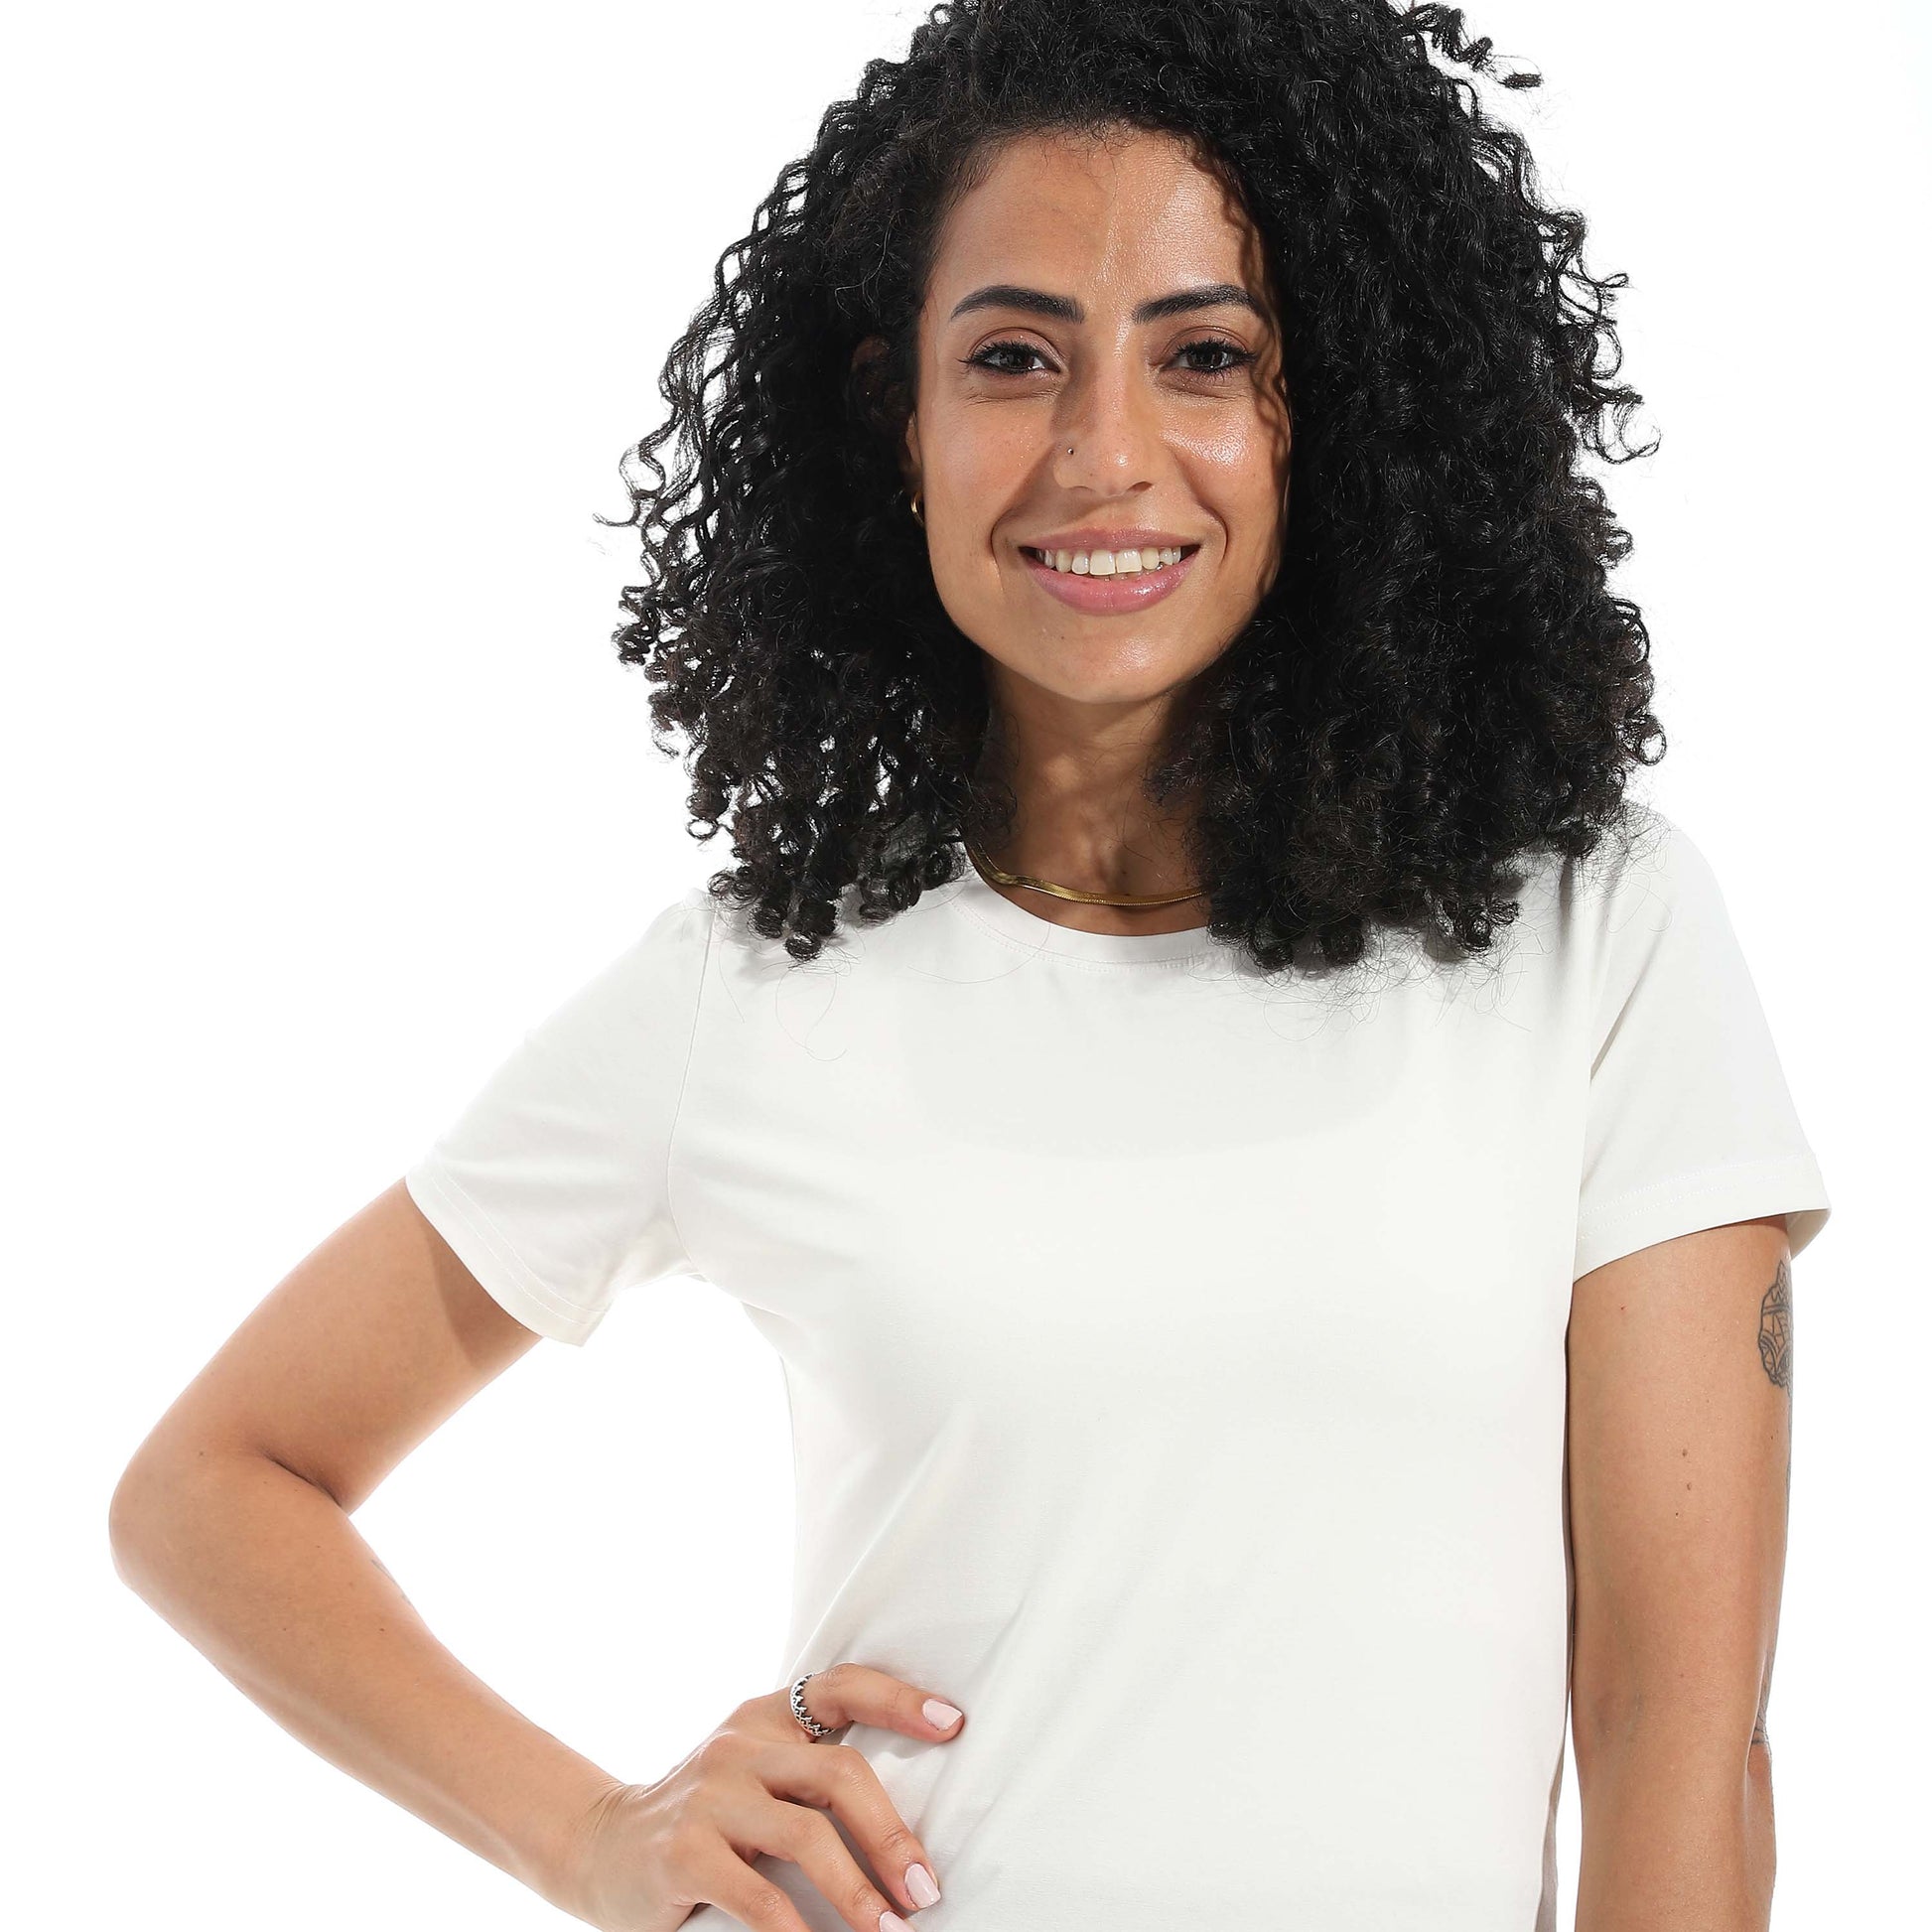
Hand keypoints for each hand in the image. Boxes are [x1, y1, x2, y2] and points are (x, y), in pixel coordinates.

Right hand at [557, 1662, 963, 1930]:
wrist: (599, 1845)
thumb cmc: (704, 1818)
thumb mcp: (752, 1776)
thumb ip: (807, 1777)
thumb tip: (907, 1827)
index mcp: (766, 1717)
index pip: (841, 1686)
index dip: (899, 1699)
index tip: (953, 1722)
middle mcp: (740, 1745)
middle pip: (838, 1772)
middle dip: (891, 1834)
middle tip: (926, 1889)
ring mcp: (708, 1796)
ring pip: (805, 1835)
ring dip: (858, 1890)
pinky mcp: (683, 1852)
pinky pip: (758, 1896)